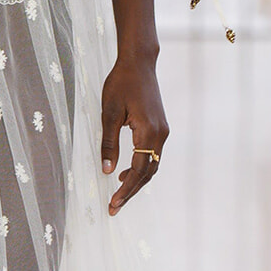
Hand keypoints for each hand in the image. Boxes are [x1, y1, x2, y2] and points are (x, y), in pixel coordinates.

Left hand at [100, 52, 168, 215]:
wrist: (138, 63)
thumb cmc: (121, 83)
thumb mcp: (109, 113)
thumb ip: (108, 143)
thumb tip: (107, 171)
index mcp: (149, 132)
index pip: (139, 170)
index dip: (126, 190)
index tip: (113, 203)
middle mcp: (161, 134)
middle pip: (148, 173)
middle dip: (131, 191)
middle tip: (114, 207)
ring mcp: (163, 131)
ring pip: (152, 165)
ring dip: (137, 181)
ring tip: (118, 194)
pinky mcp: (160, 127)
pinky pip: (152, 155)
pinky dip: (141, 167)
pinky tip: (126, 172)